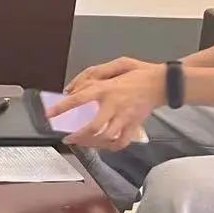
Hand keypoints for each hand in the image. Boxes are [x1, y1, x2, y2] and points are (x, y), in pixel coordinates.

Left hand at [51, 61, 166, 149]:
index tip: (50, 114)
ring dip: (91, 143)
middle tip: (68, 138)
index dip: (63, 108)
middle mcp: (115, 105)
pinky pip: (121, 142)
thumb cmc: (139, 73)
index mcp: (107, 88)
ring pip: (106, 138)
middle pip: (94, 127)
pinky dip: (109, 147)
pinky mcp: (134, 126)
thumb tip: (74, 87)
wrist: (163, 83)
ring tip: (81, 143)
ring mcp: (125, 118)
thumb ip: (93, 74)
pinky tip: (101, 145)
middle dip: (78, 136)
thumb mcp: (117, 64)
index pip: (80, 99)